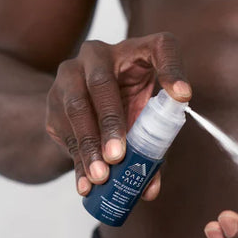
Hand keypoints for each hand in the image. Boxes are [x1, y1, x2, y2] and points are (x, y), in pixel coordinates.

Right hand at [46, 33, 191, 196]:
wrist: (88, 102)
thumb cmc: (131, 103)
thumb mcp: (149, 114)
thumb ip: (155, 145)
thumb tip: (150, 190)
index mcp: (134, 50)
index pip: (160, 48)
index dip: (172, 69)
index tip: (183, 96)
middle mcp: (97, 54)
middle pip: (101, 84)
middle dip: (110, 122)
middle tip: (119, 156)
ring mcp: (69, 74)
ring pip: (75, 108)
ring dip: (88, 146)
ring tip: (101, 176)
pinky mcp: (53, 99)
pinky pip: (62, 129)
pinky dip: (75, 158)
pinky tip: (85, 184)